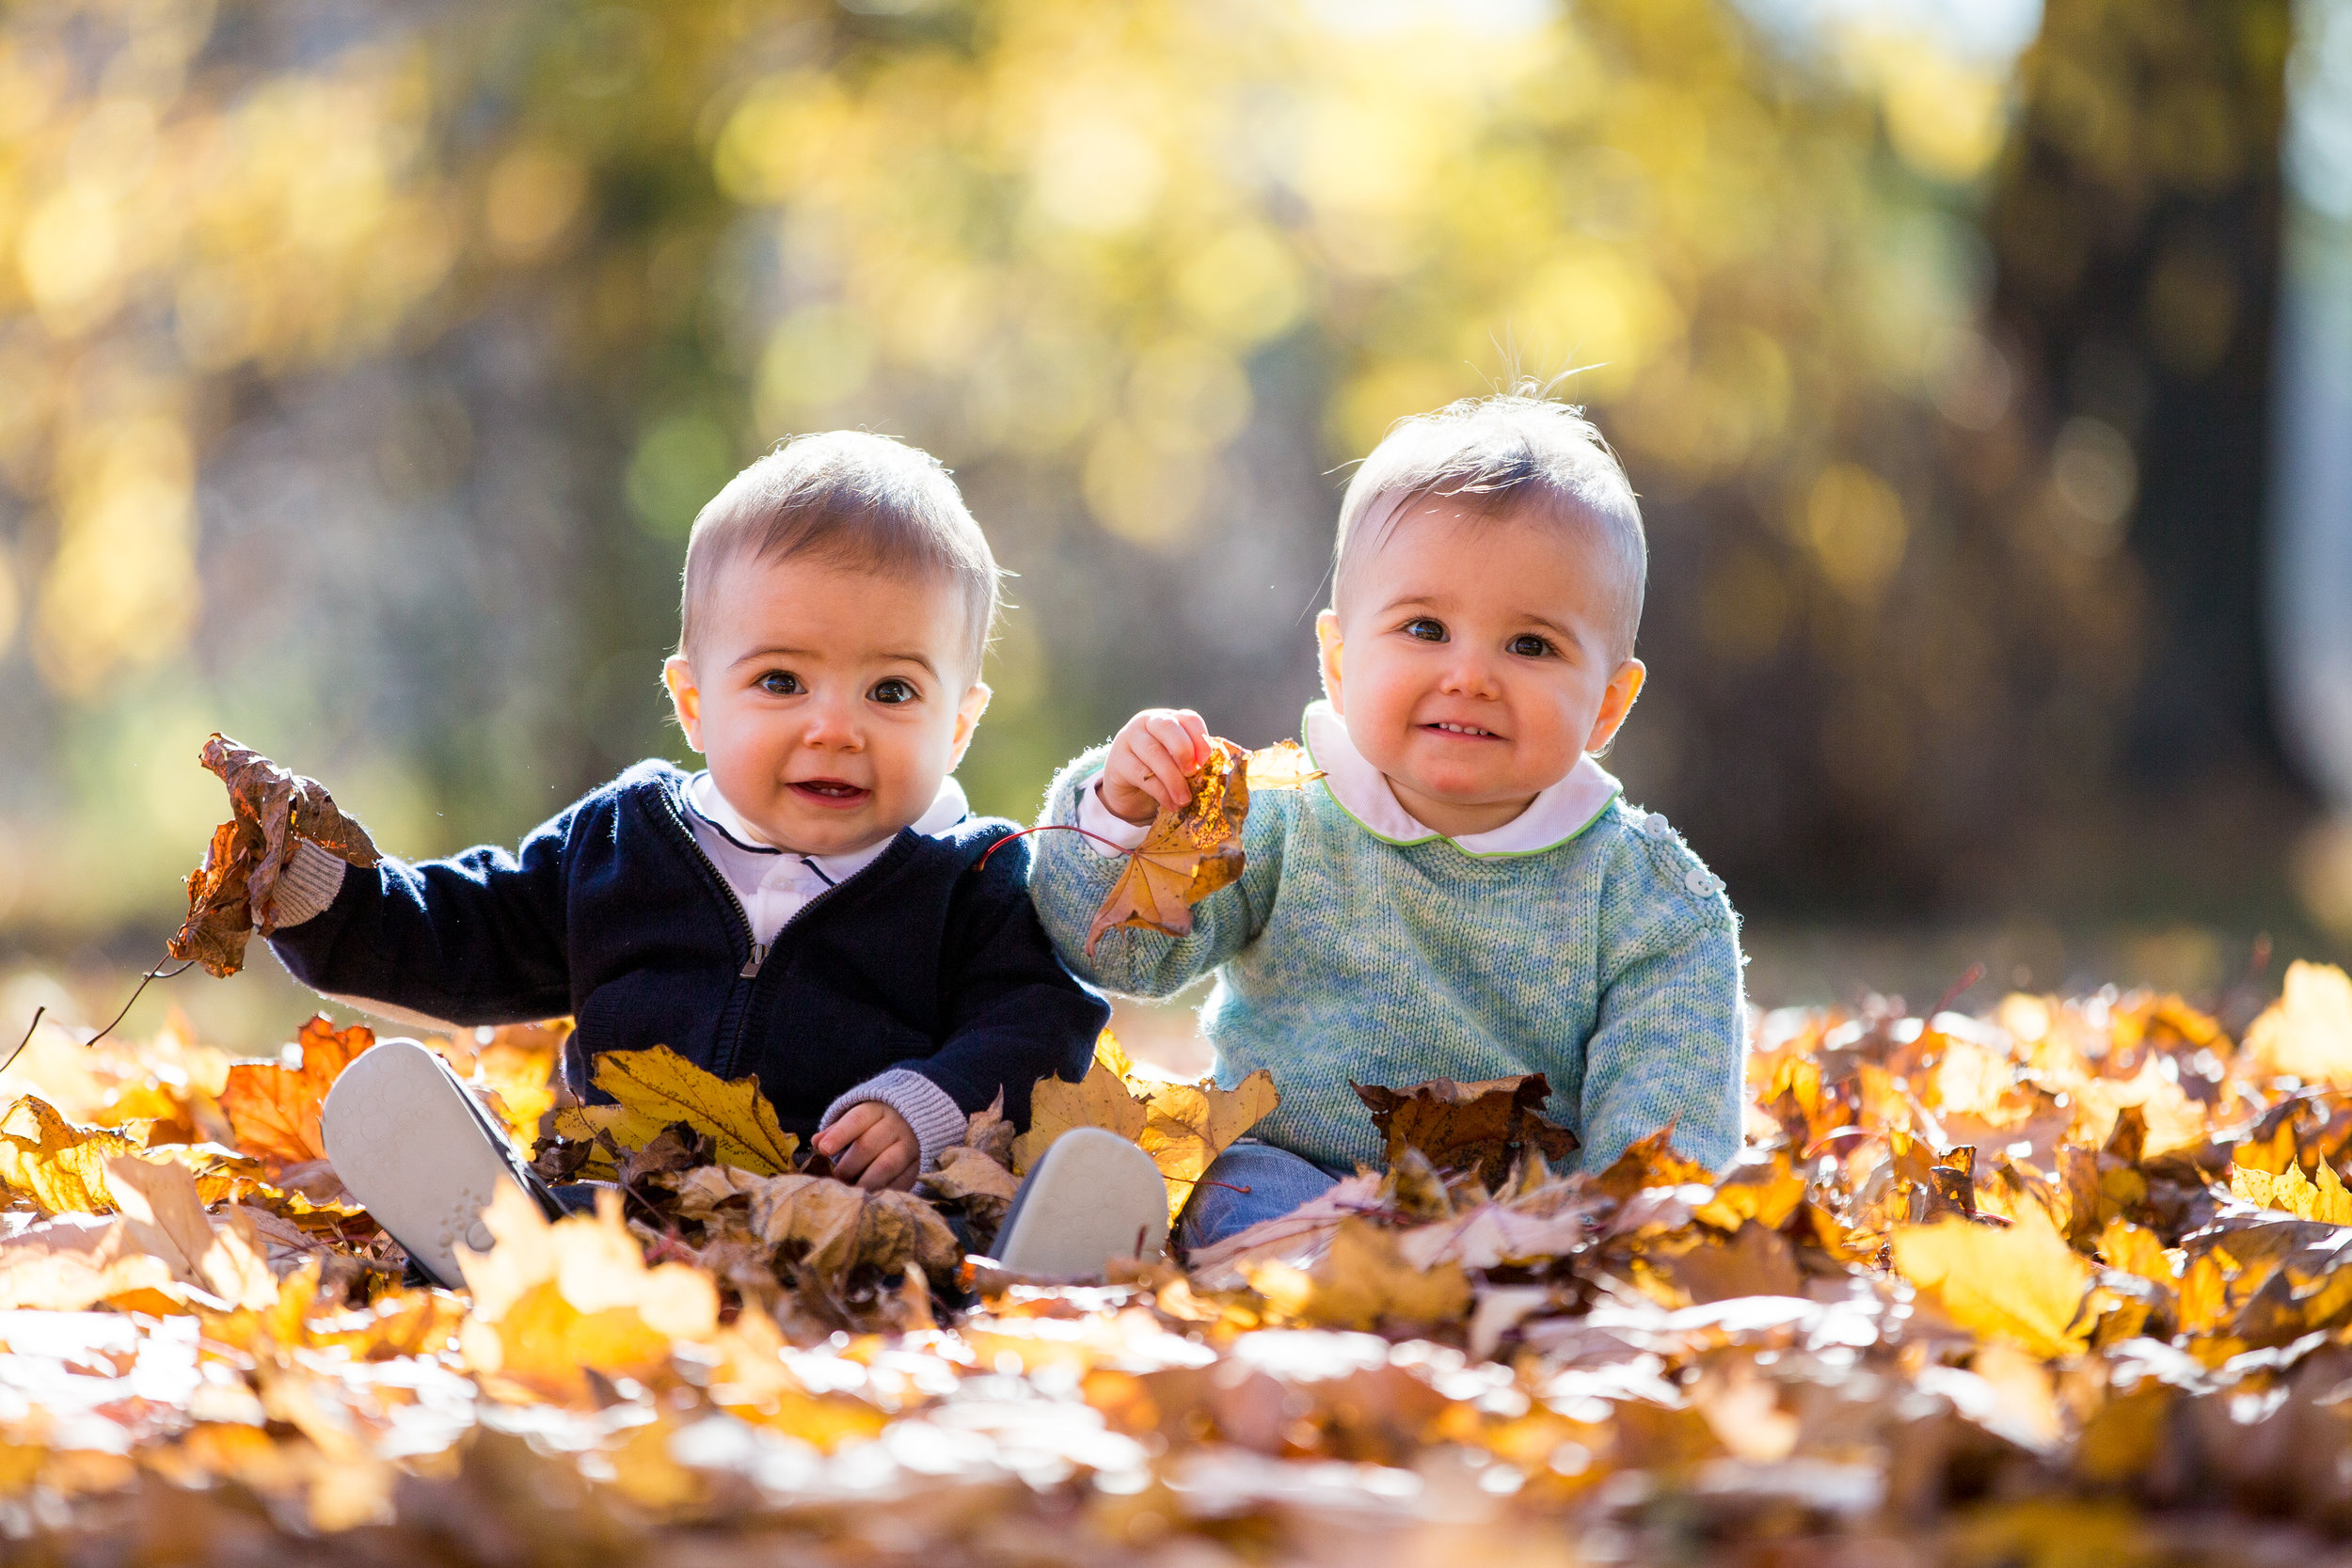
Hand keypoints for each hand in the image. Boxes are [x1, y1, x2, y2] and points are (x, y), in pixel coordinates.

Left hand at [814, 1102, 919, 1190]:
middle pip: (869, 1145)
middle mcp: (896, 1125)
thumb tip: (817, 1142)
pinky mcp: (919, 1164)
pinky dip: (886, 1191)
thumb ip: (836, 1131)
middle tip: (836, 1180)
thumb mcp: (857, 1119)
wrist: (915, 1121)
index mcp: (877, 1110)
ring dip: (865, 1181)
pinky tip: (873, 1197)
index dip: (839, 1135)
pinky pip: (904, 1180)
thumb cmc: (876, 1123)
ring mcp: (910, 1145)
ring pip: (887, 1165)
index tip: (824, 1150)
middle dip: (848, 1165)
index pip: (856, 1120)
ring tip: (852, 1191)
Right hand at [1098, 708, 1211, 824]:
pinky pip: (1140, 774)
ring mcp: (1129, 739)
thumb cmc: (1160, 772)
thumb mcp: (1178, 764)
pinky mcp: (1118, 761)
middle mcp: (1147, 722)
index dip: (1200, 739)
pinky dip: (1160, 791)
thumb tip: (1215, 773)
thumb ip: (1194, 762)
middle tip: (1193, 774)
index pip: (1188, 719)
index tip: (1207, 762)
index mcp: (1169, 719)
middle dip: (1183, 751)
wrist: (1128, 789)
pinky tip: (1171, 804)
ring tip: (1185, 800)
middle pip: (1167, 727)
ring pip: (1153, 752)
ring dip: (1173, 778)